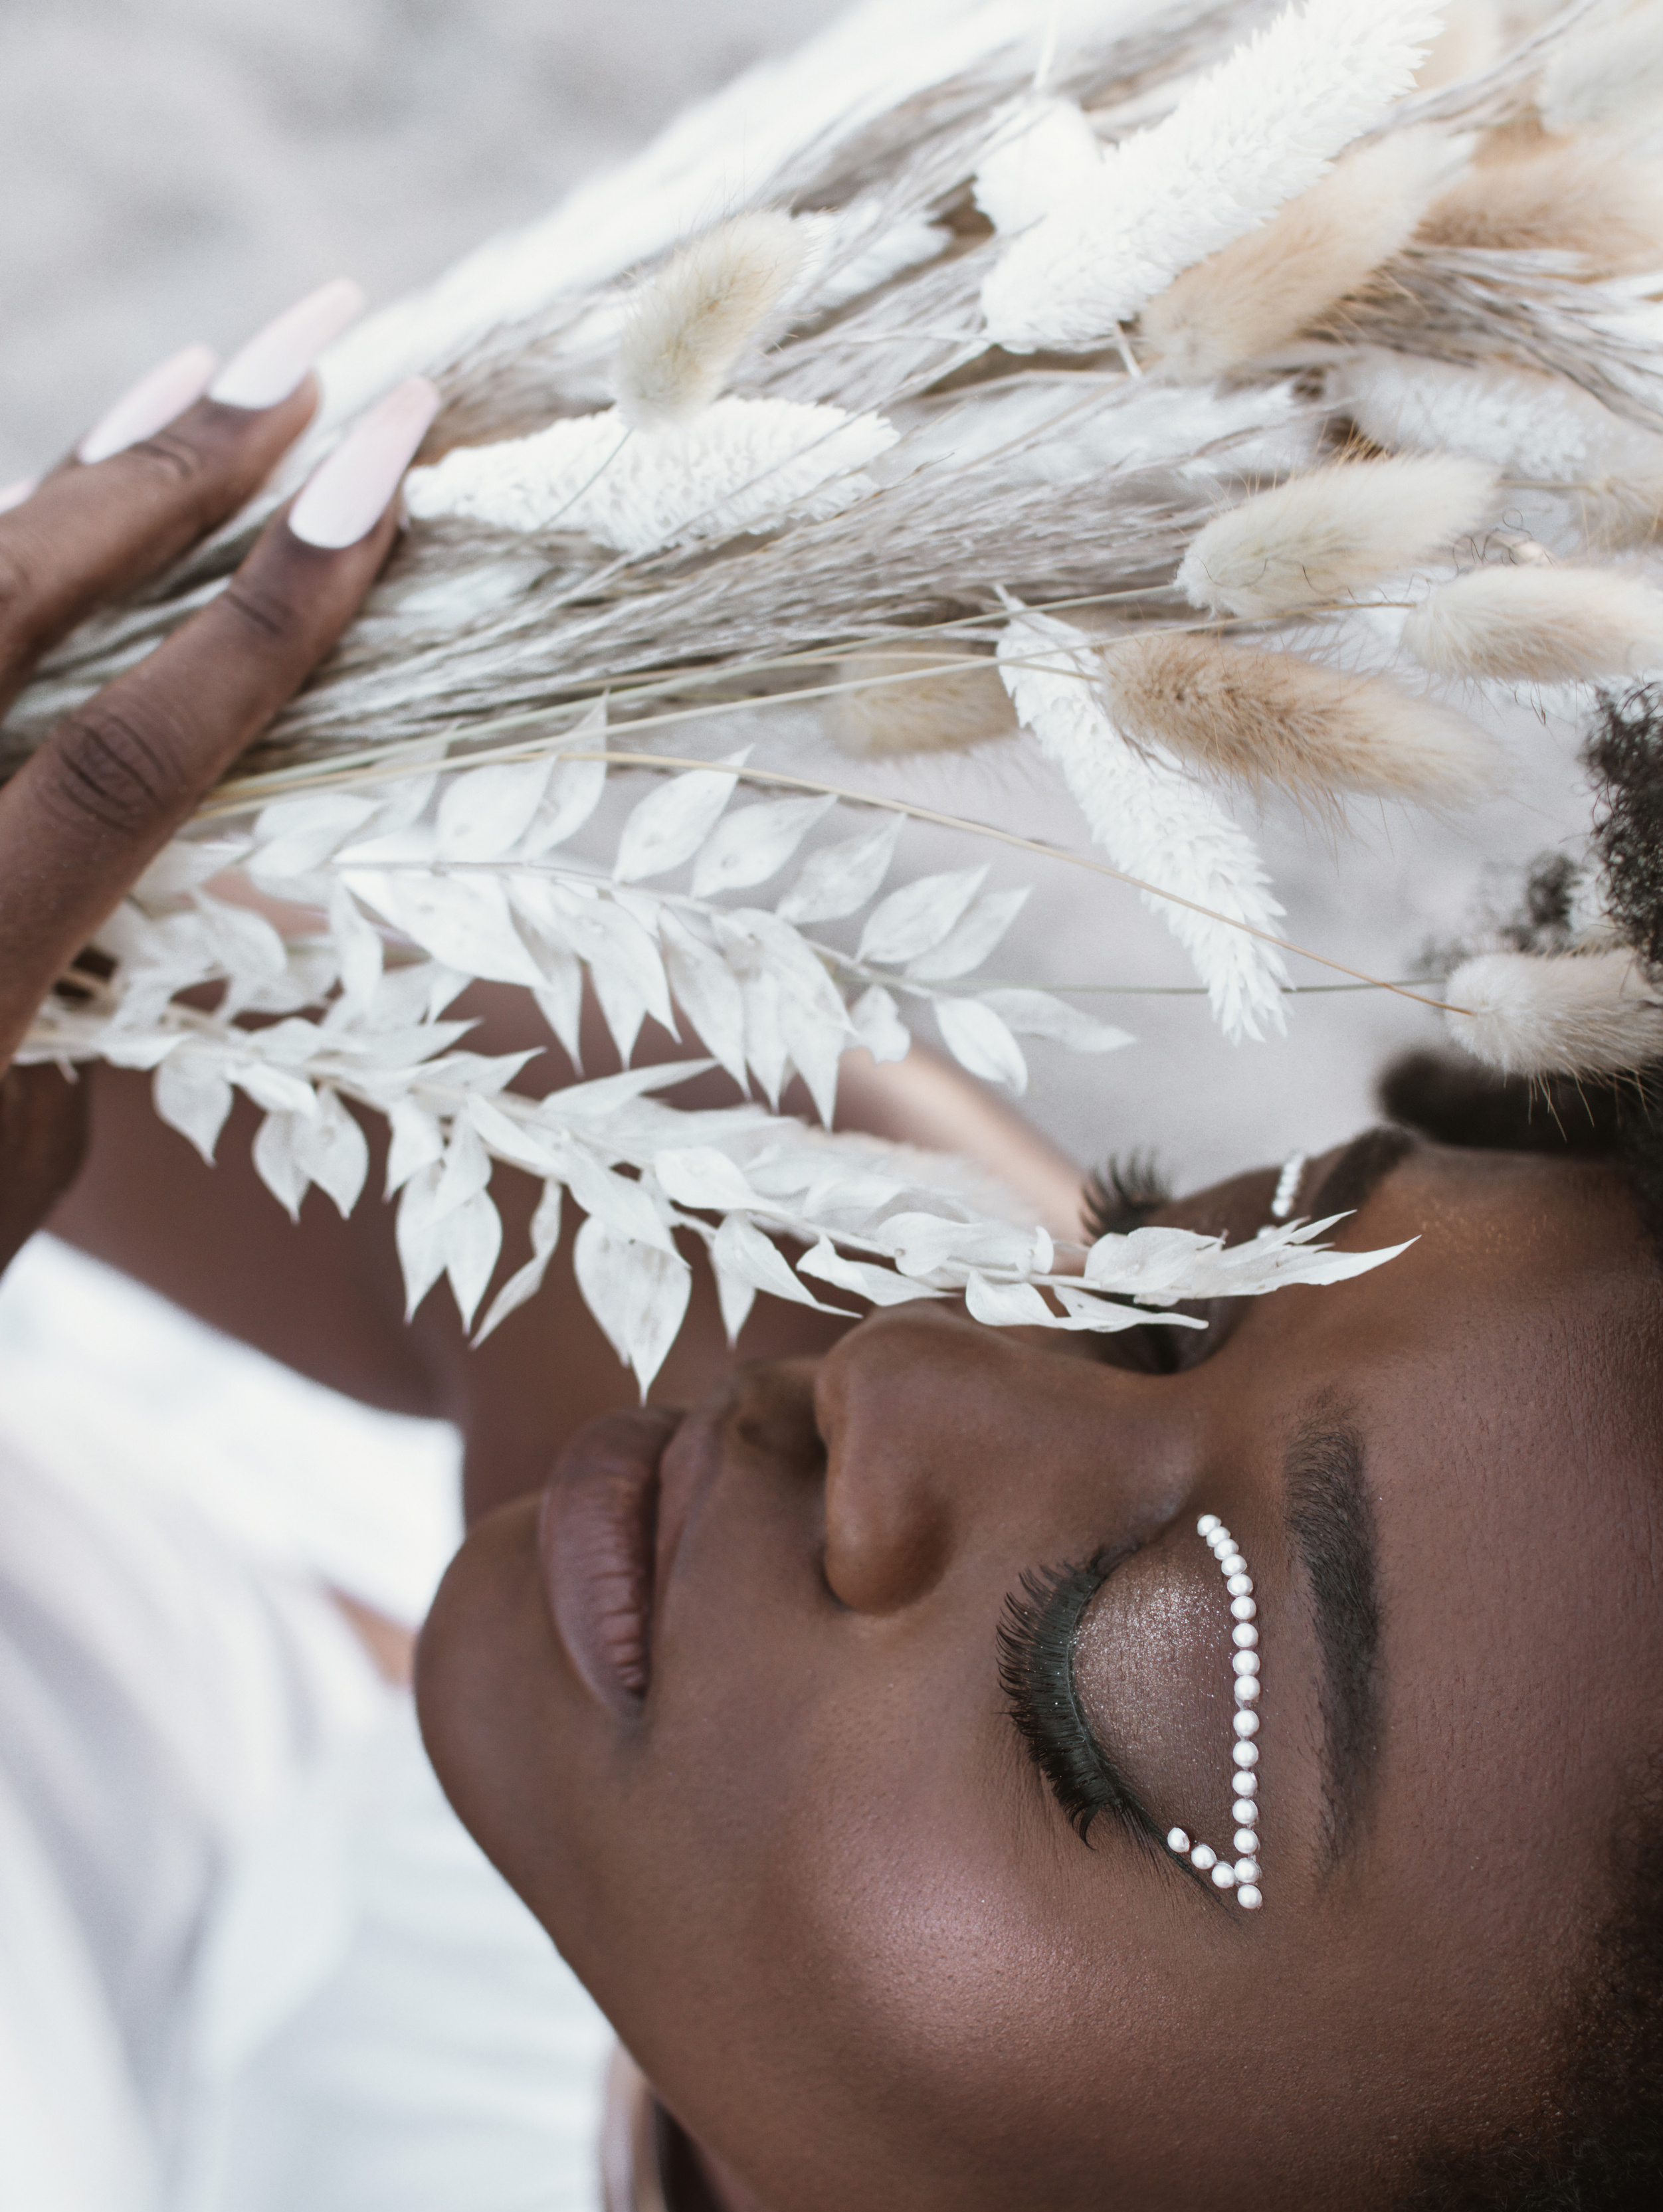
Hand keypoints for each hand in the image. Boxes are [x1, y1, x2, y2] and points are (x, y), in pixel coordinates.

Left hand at [0, 283, 437, 1267]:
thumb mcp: (13, 1166)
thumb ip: (84, 1002)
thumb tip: (172, 866)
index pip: (126, 752)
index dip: (266, 616)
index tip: (381, 480)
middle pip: (19, 594)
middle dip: (186, 463)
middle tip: (325, 350)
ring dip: (96, 470)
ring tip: (226, 373)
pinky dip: (7, 544)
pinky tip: (73, 485)